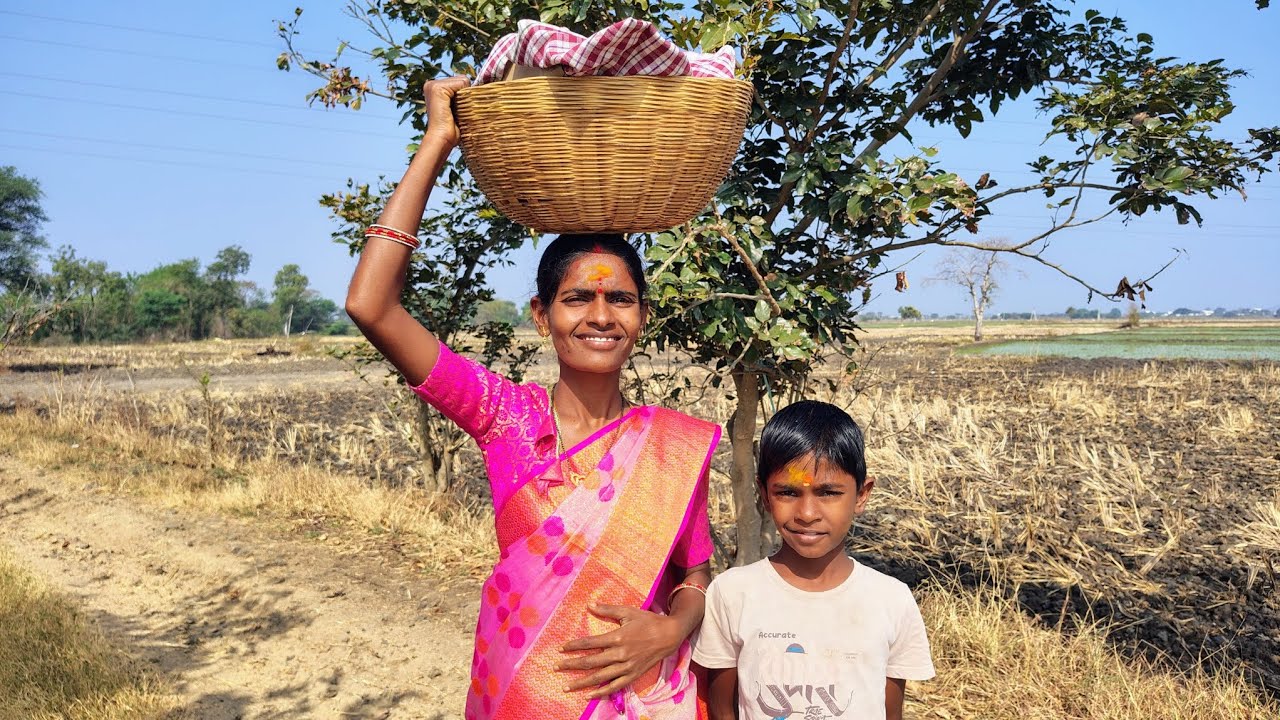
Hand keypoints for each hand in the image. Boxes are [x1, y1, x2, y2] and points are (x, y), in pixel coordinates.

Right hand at [422, 76, 470, 147]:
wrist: (442, 139)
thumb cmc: (452, 129)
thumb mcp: (457, 108)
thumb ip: (462, 95)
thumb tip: (477, 88)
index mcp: (434, 87)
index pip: (460, 82)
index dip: (464, 95)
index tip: (457, 110)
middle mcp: (431, 84)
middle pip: (462, 80)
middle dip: (465, 95)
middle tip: (456, 111)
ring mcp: (433, 84)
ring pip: (463, 81)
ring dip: (464, 97)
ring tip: (455, 110)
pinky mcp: (437, 88)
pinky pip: (462, 83)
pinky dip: (464, 95)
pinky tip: (454, 108)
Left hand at [556, 604, 685, 698]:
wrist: (669, 635)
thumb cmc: (648, 621)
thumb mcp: (628, 611)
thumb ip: (607, 609)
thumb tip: (589, 604)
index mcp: (617, 637)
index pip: (590, 643)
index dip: (574, 646)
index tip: (561, 649)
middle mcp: (620, 654)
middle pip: (591, 662)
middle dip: (571, 665)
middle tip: (556, 667)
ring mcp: (626, 667)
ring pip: (600, 677)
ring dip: (582, 682)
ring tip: (566, 686)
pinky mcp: (633, 675)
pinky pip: (615, 686)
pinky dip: (601, 692)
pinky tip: (589, 695)